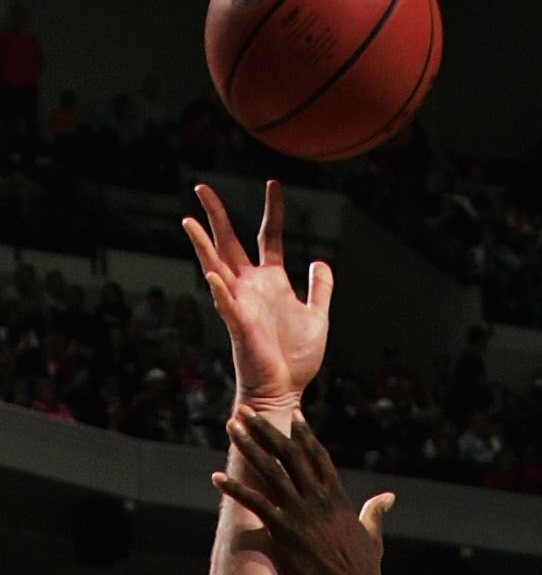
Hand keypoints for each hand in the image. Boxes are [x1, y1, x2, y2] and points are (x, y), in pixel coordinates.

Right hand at [184, 180, 330, 408]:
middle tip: (202, 187)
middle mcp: (251, 287)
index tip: (273, 184)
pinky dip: (220, 289)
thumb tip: (319, 261)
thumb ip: (319, 289)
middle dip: (217, 215)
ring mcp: (241, 304)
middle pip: (229, 242)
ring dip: (202, 245)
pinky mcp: (238, 325)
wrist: (285, 390)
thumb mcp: (317, 316)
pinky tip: (212, 274)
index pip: (270, 236)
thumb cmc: (296, 358)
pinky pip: (226, 304)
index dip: (272, 211)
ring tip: (189, 221)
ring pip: (216, 267)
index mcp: (271, 282)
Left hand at [215, 408, 394, 574]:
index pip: (318, 456)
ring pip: (270, 469)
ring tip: (231, 427)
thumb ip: (375, 511)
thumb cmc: (365, 567)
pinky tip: (216, 478)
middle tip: (247, 410)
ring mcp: (300, 512)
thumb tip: (387, 497)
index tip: (293, 413)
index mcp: (337, 496)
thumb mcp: (372, 533)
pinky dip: (234, 489)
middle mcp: (318, 497)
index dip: (304, 433)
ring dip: (248, 446)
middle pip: (289, 453)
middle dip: (266, 429)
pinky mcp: (285, 530)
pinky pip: (255, 503)